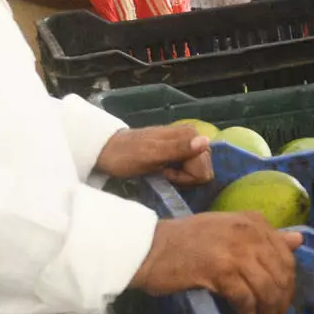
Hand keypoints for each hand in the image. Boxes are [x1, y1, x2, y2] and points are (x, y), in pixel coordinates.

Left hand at [98, 123, 214, 185]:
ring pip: (199, 171)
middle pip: (204, 170)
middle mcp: (193, 136)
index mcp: (190, 135)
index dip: (185, 177)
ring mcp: (188, 143)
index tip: (164, 173)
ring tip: (161, 171)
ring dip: (182, 177)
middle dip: (185, 177)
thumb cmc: (125, 155)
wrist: (107, 151)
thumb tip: (205, 141)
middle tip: (162, 172)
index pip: (204, 169)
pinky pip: (192, 169)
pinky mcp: (181, 150)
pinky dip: (179, 175)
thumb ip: (178, 148)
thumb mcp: (150, 155)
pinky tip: (164, 171)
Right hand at [133, 213, 300, 313]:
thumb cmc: (183, 242)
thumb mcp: (228, 232)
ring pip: (268, 291)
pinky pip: (247, 301)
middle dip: (279, 306)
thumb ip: (263, 238)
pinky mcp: (221, 270)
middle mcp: (250, 232)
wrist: (145, 247)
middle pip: (281, 277)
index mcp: (254, 221)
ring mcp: (236, 250)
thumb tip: (299, 240)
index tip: (278, 306)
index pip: (287, 258)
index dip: (286, 287)